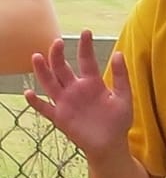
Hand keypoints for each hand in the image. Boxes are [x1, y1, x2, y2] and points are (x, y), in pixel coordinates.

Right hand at [23, 31, 134, 158]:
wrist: (111, 145)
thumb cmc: (118, 121)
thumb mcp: (124, 98)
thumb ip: (121, 77)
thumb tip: (119, 54)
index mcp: (92, 83)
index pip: (86, 60)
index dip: (85, 46)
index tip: (86, 32)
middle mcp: (75, 89)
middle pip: (62, 67)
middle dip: (58, 55)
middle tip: (58, 43)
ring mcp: (66, 102)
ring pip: (49, 83)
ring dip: (42, 71)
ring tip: (37, 57)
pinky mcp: (60, 116)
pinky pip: (44, 108)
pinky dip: (35, 101)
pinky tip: (28, 93)